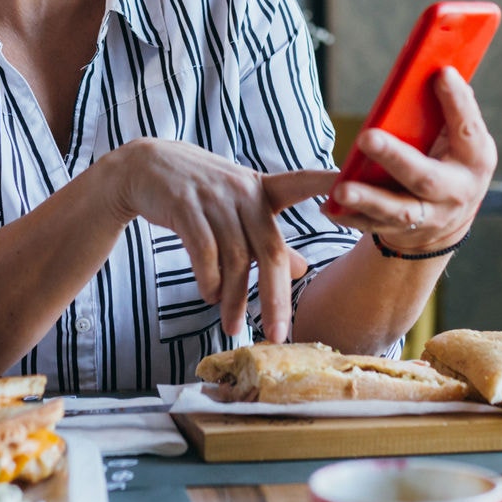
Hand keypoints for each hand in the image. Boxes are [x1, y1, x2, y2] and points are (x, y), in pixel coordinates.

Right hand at [103, 139, 336, 343]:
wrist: (143, 168)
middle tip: (278, 334)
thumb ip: (267, 238)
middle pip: (271, 250)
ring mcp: (214, 197)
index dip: (329, 185)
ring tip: (232, 326)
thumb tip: (303, 271)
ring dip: (233, 299)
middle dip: (275, 297)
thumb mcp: (237, 209)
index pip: (303, 183)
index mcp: (262, 190)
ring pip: (235, 259)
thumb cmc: (198, 193)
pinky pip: (204, 252)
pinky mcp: (185, 205)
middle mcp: (244, 191)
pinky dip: (208, 281)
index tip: (359, 188)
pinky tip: (209, 297)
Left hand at [323, 68, 495, 252]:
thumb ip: (451, 110)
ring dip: (368, 199)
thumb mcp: (462, 138)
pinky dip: (351, 216)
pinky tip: (330, 207)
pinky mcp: (402, 232)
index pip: (467, 130)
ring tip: (342, 188)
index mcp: (475, 160)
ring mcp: (429, 216)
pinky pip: (373, 226)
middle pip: (425, 177)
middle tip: (367, 137)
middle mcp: (455, 191)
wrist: (449, 218)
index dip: (457, 102)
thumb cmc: (451, 159)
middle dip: (395, 157)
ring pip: (398, 211)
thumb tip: (437, 69)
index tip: (441, 73)